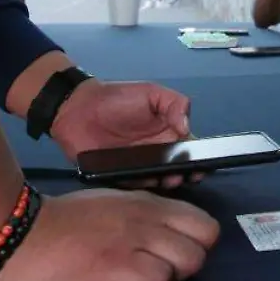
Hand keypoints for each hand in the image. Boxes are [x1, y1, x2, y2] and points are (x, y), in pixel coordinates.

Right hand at [0, 188, 219, 280]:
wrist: (16, 232)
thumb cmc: (58, 223)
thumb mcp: (108, 207)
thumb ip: (138, 218)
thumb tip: (161, 238)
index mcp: (145, 203)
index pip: (203, 222)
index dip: (195, 244)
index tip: (171, 255)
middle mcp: (146, 218)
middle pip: (203, 246)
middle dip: (188, 265)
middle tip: (159, 272)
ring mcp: (132, 240)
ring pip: (188, 263)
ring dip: (169, 279)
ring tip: (139, 280)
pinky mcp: (114, 266)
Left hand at [51, 80, 196, 188]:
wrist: (77, 109)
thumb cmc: (116, 98)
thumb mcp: (150, 93)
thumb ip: (174, 104)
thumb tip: (187, 128)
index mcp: (166, 133)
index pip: (188, 149)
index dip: (197, 157)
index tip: (202, 165)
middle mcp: (155, 153)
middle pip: (175, 169)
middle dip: (183, 174)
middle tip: (182, 175)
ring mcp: (137, 166)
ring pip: (156, 180)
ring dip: (164, 182)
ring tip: (166, 180)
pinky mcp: (119, 177)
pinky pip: (134, 186)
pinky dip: (141, 187)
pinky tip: (146, 185)